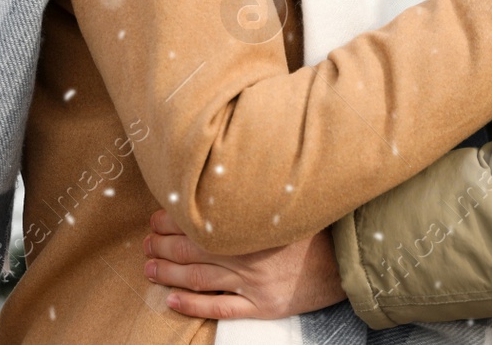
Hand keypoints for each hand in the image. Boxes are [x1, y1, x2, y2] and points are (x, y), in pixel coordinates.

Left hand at [142, 209, 344, 318]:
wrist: (347, 258)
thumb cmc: (312, 227)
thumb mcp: (280, 203)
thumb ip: (248, 197)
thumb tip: (217, 183)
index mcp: (247, 226)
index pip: (195, 222)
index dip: (169, 221)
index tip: (154, 218)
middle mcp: (246, 254)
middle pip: (190, 251)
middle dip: (161, 247)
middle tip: (145, 244)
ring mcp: (253, 283)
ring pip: (198, 279)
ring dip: (168, 273)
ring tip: (149, 269)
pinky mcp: (263, 306)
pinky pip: (221, 308)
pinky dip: (193, 305)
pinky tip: (172, 299)